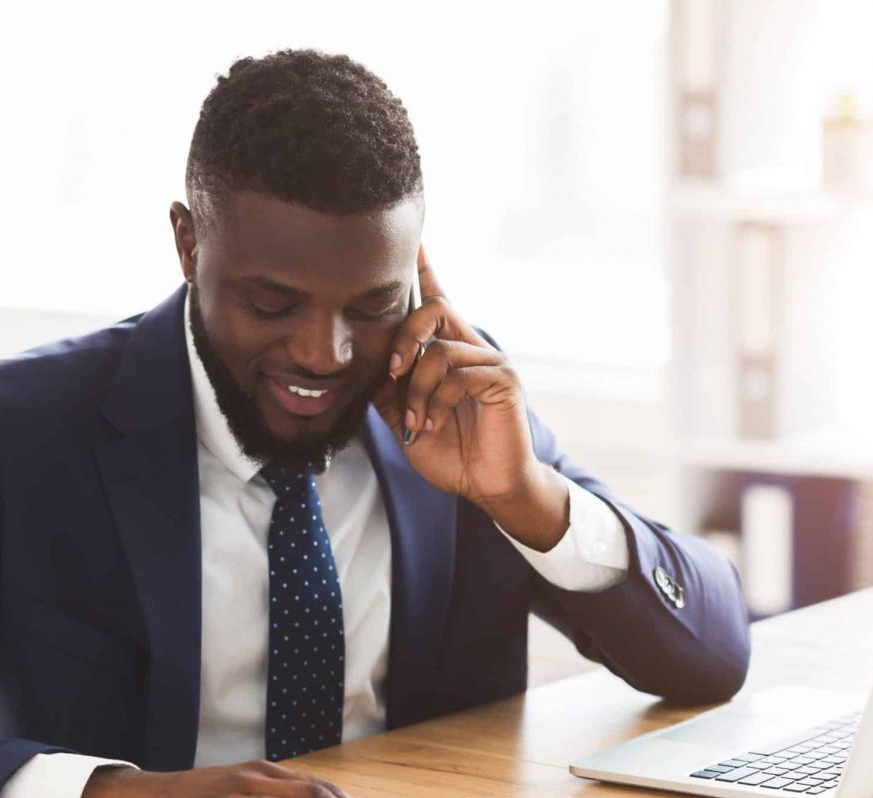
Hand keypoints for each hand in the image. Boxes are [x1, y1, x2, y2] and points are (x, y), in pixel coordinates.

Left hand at [372, 246, 570, 550]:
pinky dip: (437, 400)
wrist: (486, 485)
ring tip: (414, 419)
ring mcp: (490, 361)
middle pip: (435, 308)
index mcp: (448, 352)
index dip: (424, 268)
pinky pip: (460, 373)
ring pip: (440, 350)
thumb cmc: (451, 452)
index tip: (413, 236)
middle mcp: (471, 347)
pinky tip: (430, 422)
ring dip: (417, 388)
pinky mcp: (503, 380)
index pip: (435, 299)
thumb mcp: (405, 418)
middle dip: (404, 335)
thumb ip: (389, 389)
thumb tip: (368, 366)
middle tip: (392, 370)